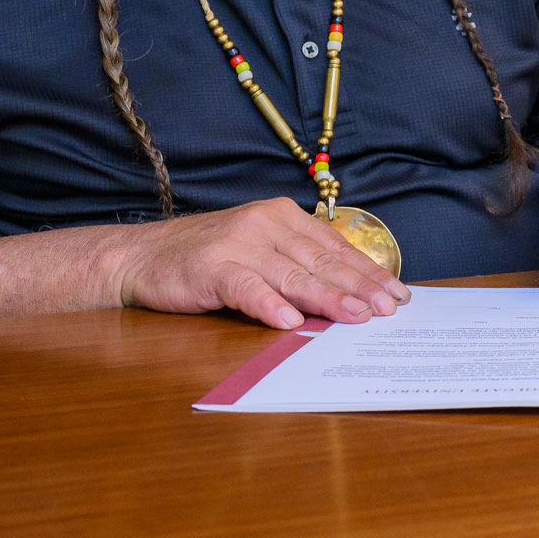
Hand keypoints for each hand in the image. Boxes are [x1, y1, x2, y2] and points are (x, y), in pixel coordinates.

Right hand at [108, 197, 410, 329]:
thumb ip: (297, 264)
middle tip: (388, 309)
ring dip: (327, 298)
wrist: (142, 255)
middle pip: (321, 261)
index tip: (396, 292)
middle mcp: (266, 224)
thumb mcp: (259, 249)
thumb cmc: (209, 258)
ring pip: (293, 275)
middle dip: (359, 287)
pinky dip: (269, 305)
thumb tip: (349, 291)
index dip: (367, 270)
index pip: (335, 247)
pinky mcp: (211, 268)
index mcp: (283, 216)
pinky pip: (247, 288)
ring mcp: (238, 244)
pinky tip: (289, 321)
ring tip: (355, 316)